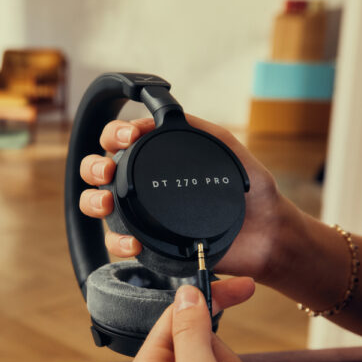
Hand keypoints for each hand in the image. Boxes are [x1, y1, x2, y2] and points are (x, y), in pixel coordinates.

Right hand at [79, 116, 288, 281]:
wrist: (268, 236)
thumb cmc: (252, 192)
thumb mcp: (228, 148)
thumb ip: (199, 129)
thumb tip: (167, 116)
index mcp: (159, 159)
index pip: (121, 139)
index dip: (114, 133)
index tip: (127, 136)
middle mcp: (145, 185)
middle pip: (97, 170)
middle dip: (93, 166)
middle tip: (107, 169)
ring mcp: (144, 216)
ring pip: (97, 205)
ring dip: (92, 200)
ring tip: (106, 203)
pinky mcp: (150, 245)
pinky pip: (119, 243)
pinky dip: (117, 242)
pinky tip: (133, 242)